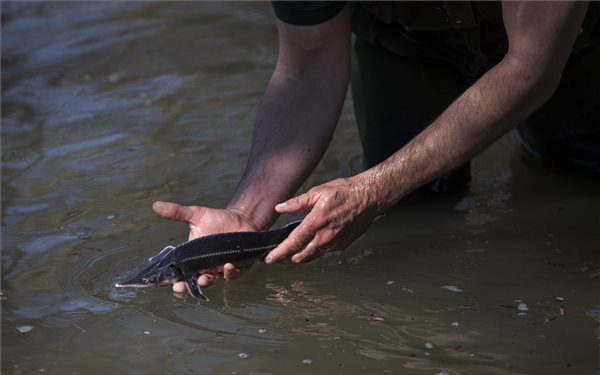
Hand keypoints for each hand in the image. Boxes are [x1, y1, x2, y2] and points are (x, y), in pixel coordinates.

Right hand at [152, 201, 258, 292]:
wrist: (241, 218)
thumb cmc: (217, 219)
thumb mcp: (196, 215)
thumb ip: (177, 212)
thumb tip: (155, 205)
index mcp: (194, 258)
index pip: (182, 273)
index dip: (177, 281)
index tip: (172, 285)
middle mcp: (206, 267)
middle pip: (196, 281)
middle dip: (190, 286)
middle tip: (183, 286)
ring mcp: (221, 269)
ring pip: (214, 280)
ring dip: (208, 281)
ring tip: (204, 278)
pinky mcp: (238, 267)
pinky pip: (233, 274)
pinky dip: (230, 272)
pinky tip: (228, 266)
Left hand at [266, 176, 380, 263]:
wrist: (369, 197)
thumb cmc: (345, 192)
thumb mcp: (317, 192)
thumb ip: (296, 203)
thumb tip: (279, 207)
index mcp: (316, 222)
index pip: (293, 243)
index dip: (279, 253)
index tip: (269, 259)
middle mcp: (325, 237)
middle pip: (300, 256)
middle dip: (286, 259)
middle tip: (276, 257)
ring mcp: (335, 243)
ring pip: (312, 256)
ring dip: (299, 257)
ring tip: (289, 255)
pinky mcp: (342, 245)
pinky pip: (324, 251)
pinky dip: (314, 251)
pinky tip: (309, 245)